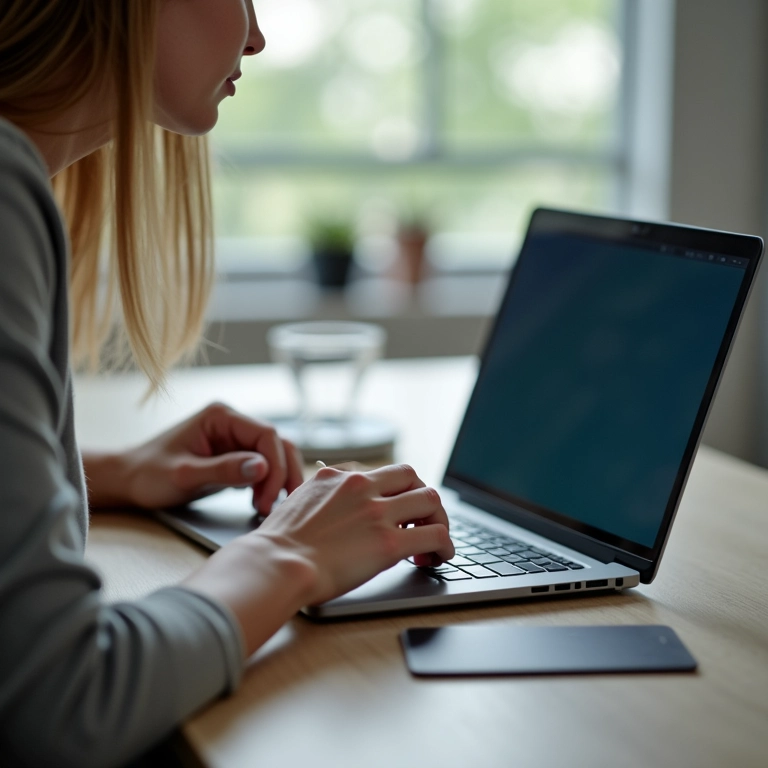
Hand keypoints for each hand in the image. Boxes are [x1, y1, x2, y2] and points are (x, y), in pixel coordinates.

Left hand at [89, 402, 303, 512]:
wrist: (129, 482)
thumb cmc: (149, 475)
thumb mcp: (185, 475)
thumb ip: (224, 470)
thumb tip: (262, 467)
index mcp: (221, 416)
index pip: (266, 435)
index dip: (274, 466)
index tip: (268, 497)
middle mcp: (232, 422)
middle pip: (277, 443)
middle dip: (280, 474)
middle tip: (274, 506)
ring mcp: (234, 438)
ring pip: (274, 455)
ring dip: (277, 480)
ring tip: (267, 507)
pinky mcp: (234, 455)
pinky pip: (263, 466)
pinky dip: (267, 484)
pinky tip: (260, 503)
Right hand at [183, 462, 453, 655]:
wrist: (275, 565)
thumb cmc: (277, 545)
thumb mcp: (296, 504)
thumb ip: (318, 499)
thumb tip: (324, 505)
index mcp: (338, 477)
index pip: (382, 472)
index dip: (395, 491)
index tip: (396, 511)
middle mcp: (361, 486)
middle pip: (412, 477)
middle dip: (421, 499)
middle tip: (420, 522)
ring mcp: (377, 512)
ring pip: (430, 500)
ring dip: (438, 519)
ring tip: (434, 542)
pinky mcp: (389, 542)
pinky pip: (435, 535)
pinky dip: (446, 545)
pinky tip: (441, 557)